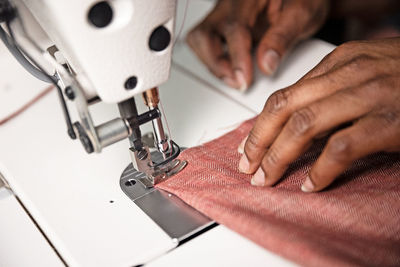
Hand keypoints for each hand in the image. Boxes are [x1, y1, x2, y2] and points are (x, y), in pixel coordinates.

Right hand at [186, 0, 328, 90]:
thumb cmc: (302, 0)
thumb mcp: (301, 15)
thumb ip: (282, 38)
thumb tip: (266, 65)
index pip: (233, 27)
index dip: (237, 58)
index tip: (244, 80)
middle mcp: (230, 4)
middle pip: (203, 34)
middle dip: (216, 64)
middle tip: (237, 81)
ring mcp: (222, 14)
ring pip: (198, 40)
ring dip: (212, 64)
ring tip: (234, 78)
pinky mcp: (221, 25)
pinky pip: (204, 43)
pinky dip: (214, 60)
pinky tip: (231, 69)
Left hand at [238, 38, 399, 191]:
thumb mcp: (366, 72)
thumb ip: (331, 90)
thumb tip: (295, 119)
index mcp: (340, 61)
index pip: (284, 94)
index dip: (259, 124)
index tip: (247, 146)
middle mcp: (350, 74)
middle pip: (284, 108)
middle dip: (259, 141)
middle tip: (247, 166)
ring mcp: (370, 96)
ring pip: (304, 125)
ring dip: (279, 156)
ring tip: (267, 178)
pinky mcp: (390, 121)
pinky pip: (341, 148)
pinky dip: (321, 169)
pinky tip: (312, 184)